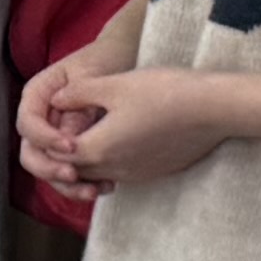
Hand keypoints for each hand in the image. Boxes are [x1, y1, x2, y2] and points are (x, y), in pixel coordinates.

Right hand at [16, 58, 111, 197]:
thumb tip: (68, 136)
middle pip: (30, 153)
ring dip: (66, 186)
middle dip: (49, 168)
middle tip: (74, 174)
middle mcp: (41, 120)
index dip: (44, 138)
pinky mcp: (72, 151)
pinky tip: (106, 186)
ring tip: (93, 190)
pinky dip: (83, 184)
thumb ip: (77, 102)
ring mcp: (54, 138)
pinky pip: (70, 172)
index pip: (27, 123)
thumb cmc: (104, 61)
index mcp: (37, 95)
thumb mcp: (91, 76)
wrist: (122, 59)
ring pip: (48, 169)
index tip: (71, 146)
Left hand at [58, 66, 244, 191]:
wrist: (212, 110)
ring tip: (86, 134)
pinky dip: (109, 162)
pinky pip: (119, 172)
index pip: (57, 154)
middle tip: (62, 128)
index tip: (50, 119)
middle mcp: (113, 169)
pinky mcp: (152, 173)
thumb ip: (79, 94)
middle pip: (74, 169)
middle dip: (63, 153)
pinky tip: (116, 140)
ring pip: (96, 174)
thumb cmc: (164, 93)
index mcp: (98, 148)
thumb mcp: (115, 86)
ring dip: (86, 159)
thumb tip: (55, 99)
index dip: (49, 138)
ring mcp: (135, 174)